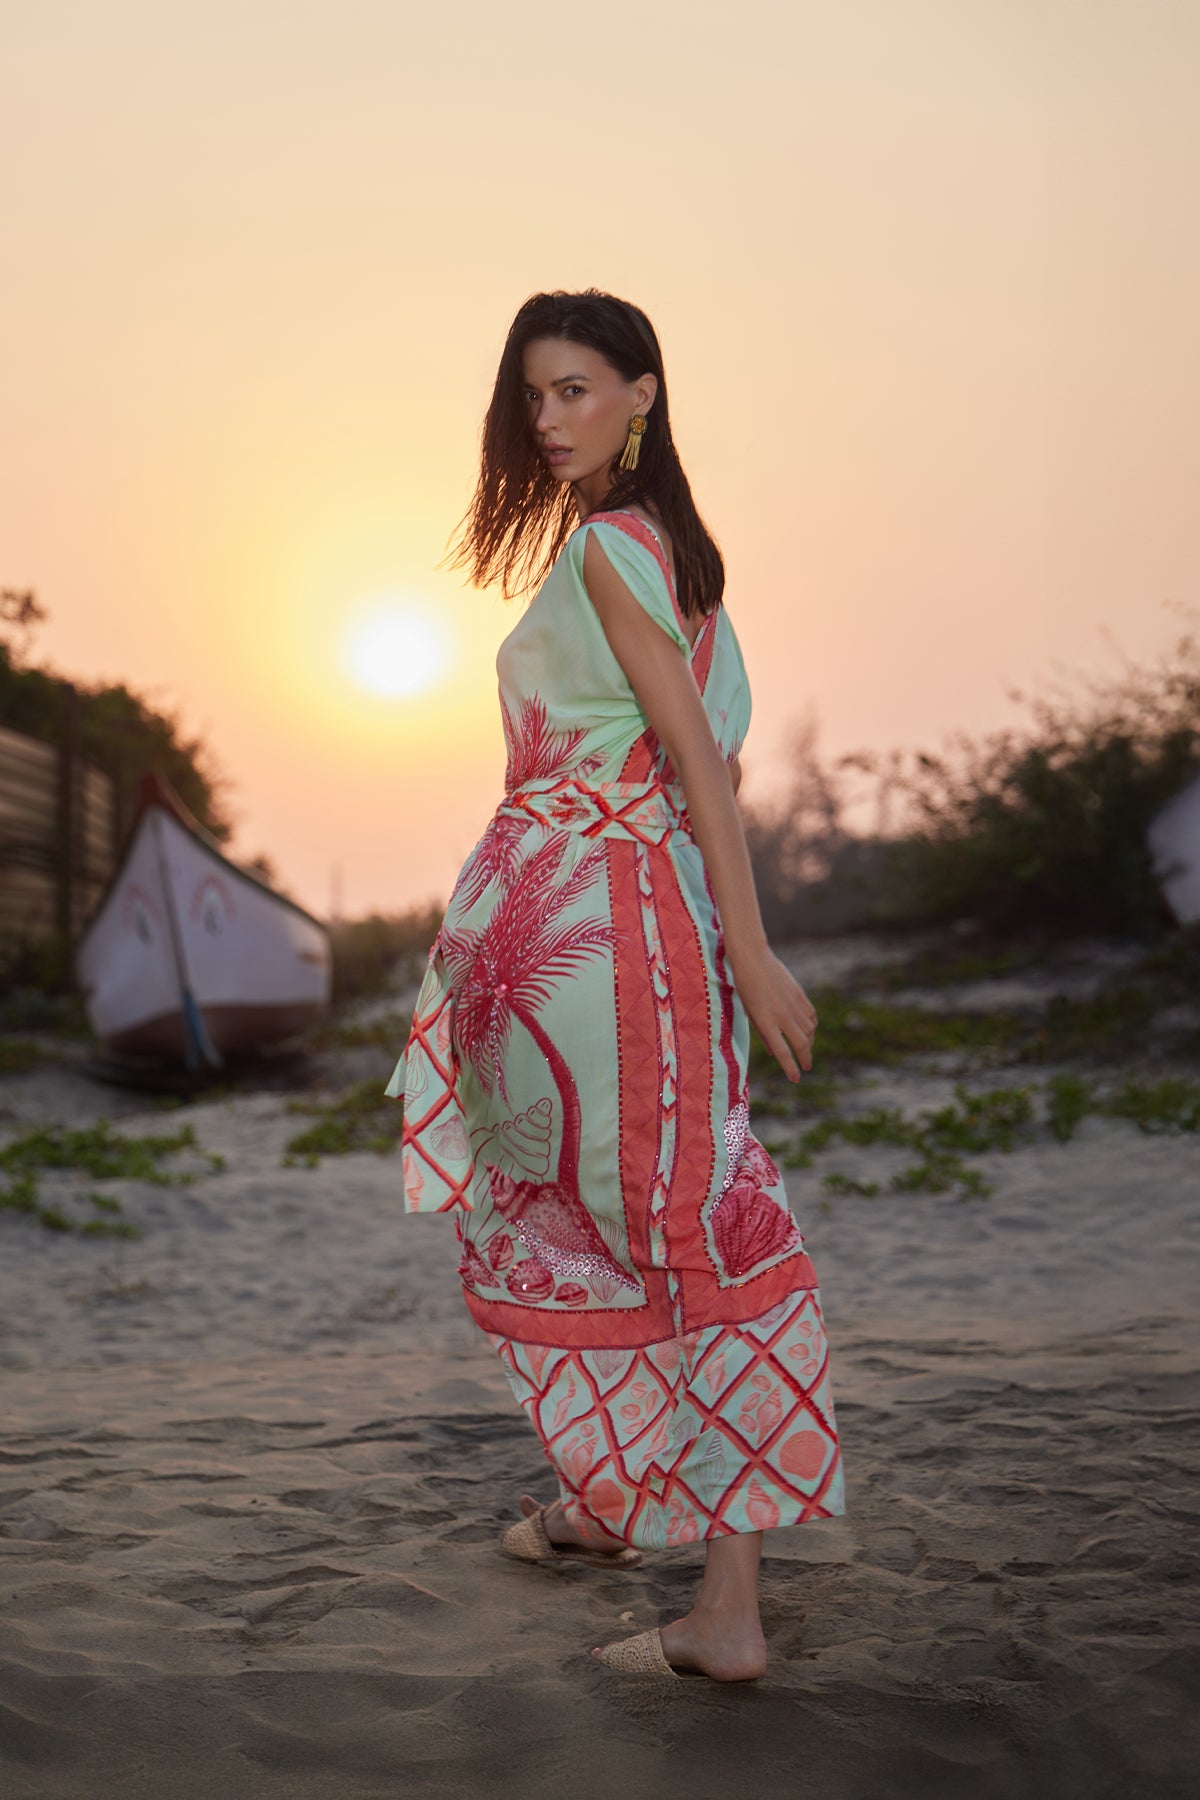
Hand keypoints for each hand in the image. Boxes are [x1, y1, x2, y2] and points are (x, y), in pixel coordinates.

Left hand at [731, 947, 816, 1081]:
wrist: (753, 958)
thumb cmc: (745, 987)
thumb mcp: (750, 1012)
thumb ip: (763, 1034)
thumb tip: (775, 1054)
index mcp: (765, 1022)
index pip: (782, 1052)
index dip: (790, 1068)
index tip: (796, 1078)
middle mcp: (782, 1015)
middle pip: (801, 1044)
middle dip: (805, 1058)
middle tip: (806, 1066)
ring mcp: (792, 1004)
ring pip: (809, 1031)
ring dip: (809, 1042)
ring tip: (805, 1048)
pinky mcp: (799, 994)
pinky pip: (811, 1016)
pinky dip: (812, 1027)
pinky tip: (808, 1031)